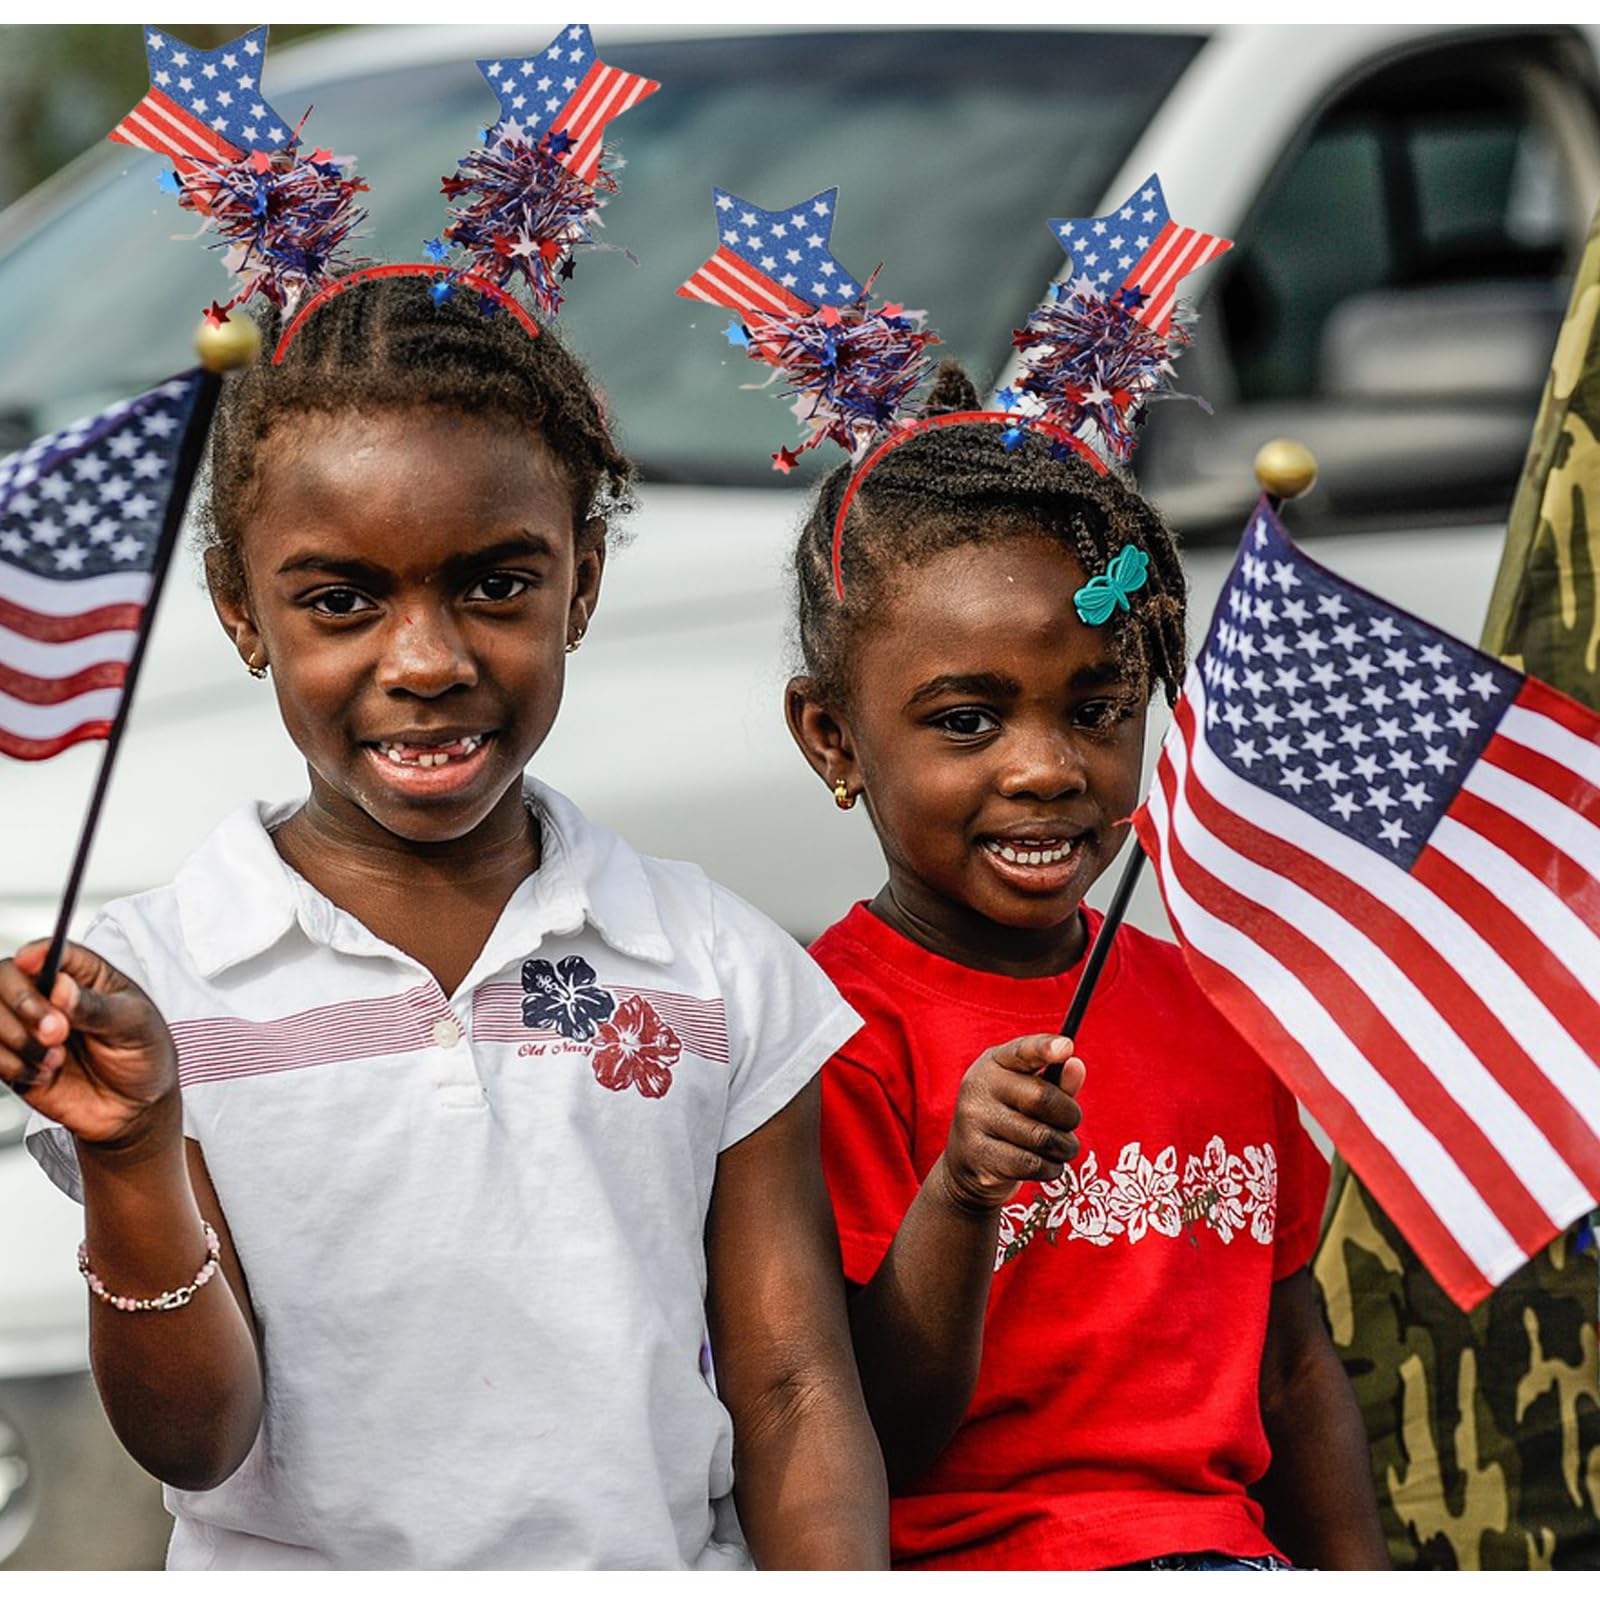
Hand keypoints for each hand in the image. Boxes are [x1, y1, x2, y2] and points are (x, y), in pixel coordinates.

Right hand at [0, 940, 179, 1149]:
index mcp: (85, 975)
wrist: (134, 1108)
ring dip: (17, 1038)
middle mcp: (49, 995)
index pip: (52, 951)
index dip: (37, 953)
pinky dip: (10, 1064)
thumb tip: (62, 987)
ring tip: (56, 1058)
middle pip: (6, 977)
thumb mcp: (135, 1027)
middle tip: (57, 1032)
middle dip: (25, 1004)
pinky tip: (43, 1073)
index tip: (32, 964)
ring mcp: (26, 1026)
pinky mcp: (12, 1057)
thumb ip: (98, 1007)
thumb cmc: (143, 1055)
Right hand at [939, 1034, 1084, 1213]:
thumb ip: (1056, 1081)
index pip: (1022, 1051)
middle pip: (1042, 1098)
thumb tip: (1075, 1066)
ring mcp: (975, 1122)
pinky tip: (1046, 1164)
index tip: (1067, 1047)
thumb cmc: (1009, 1119)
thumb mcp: (1029, 1093)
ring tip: (1060, 1148)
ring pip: (1042, 1137)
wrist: (967, 1164)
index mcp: (994, 1062)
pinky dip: (1051, 1168)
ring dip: (1064, 1147)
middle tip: (1071, 1124)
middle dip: (1070, 1115)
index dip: (1045, 1048)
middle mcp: (979, 1087)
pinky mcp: (981, 1157)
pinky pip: (1033, 1164)